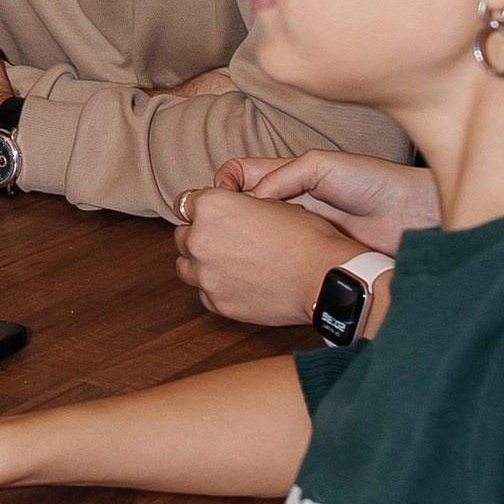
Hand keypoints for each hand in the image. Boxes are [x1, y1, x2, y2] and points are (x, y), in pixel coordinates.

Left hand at [173, 179, 356, 327]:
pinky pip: (204, 292)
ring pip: (186, 266)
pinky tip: (239, 282)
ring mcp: (206, 274)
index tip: (210, 214)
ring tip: (229, 262)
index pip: (185, 202)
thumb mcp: (271, 201)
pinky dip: (215, 287)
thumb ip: (236, 204)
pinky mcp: (216, 303)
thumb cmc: (305, 236)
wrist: (323, 277)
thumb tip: (228, 209)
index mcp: (212, 206)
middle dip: (199, 235)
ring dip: (201, 262)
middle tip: (226, 239)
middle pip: (181, 236)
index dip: (200, 207)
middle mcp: (200, 239)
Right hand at [237, 150, 438, 249]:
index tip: (220, 198)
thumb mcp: (320, 166)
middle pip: (242, 208)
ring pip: (256, 236)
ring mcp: (297, 230)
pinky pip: (277, 257)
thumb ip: (282, 176)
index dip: (224, 184)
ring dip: (244, 241)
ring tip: (239, 248)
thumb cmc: (372, 181)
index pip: (239, 175)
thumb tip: (250, 201)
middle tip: (222, 228)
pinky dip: (263, 261)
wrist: (409, 215)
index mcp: (287, 174)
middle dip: (227, 216)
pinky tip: (261, 265)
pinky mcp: (308, 254)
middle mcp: (288, 201)